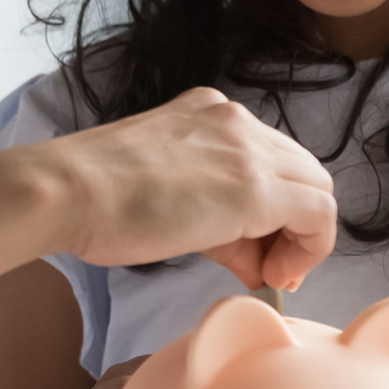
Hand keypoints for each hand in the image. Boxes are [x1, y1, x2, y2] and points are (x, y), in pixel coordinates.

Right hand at [19, 86, 336, 289]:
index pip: (267, 160)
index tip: (249, 251)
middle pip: (300, 173)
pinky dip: (310, 249)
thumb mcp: (162, 190)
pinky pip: (320, 214)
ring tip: (265, 273)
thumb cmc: (95, 199)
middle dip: (291, 225)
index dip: (270, 210)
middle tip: (263, 268)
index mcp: (209, 113)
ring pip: (317, 189)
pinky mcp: (257, 186)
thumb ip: (212, 213)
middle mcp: (236, 120)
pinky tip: (273, 274)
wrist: (69, 192)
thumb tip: (247, 256)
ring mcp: (248, 148)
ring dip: (302, 239)